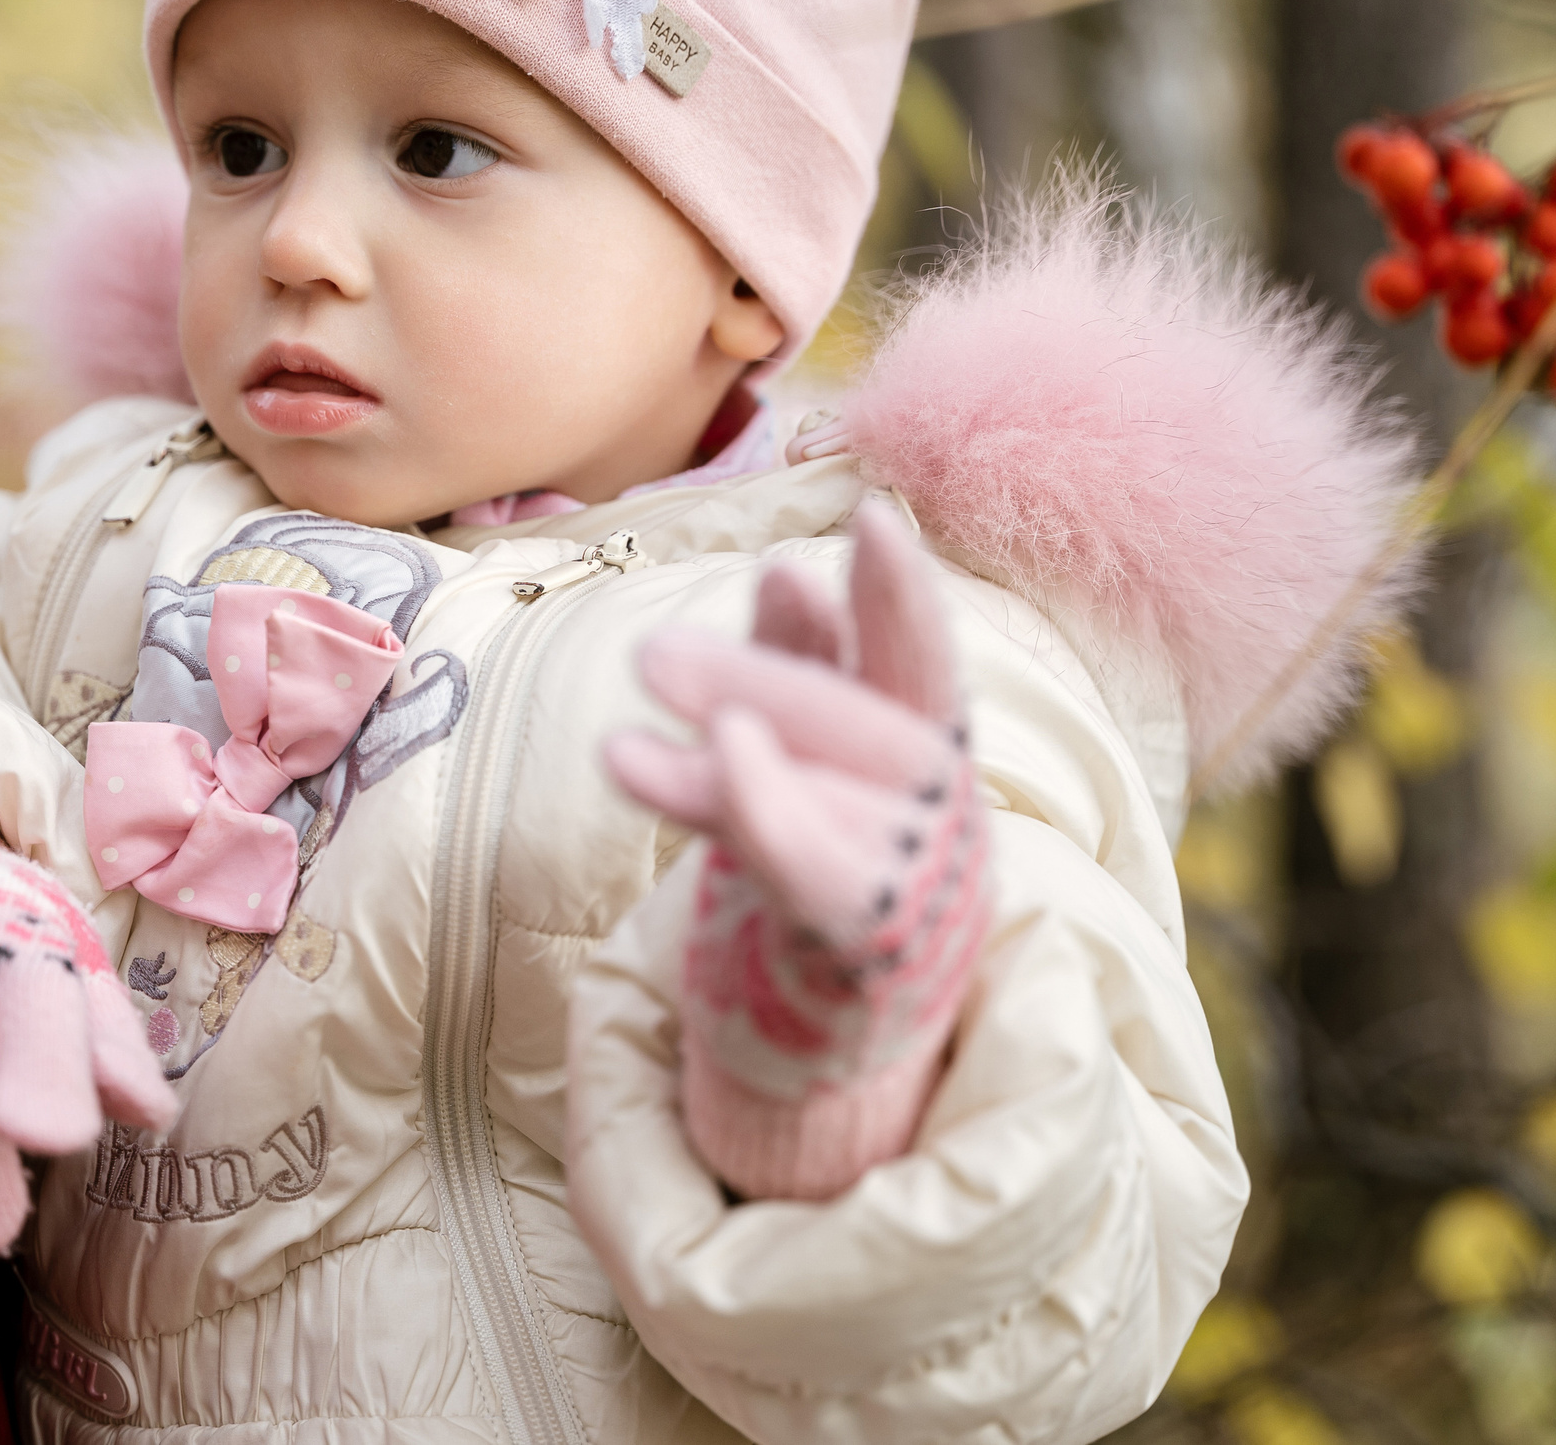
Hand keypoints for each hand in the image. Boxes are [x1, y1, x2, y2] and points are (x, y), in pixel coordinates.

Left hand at [605, 503, 989, 1198]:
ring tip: (621, 746)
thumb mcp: (804, 756)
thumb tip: (785, 568)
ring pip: (833, 801)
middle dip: (765, 680)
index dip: (898, 596)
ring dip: (730, 760)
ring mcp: (910, 885)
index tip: (868, 517)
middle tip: (649, 655)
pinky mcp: (867, 950)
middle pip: (867, 727)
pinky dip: (760, 816)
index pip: (918, 661)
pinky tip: (679, 771)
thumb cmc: (820, 860)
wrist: (836, 1038)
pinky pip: (814, 875)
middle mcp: (935, 814)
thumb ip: (799, 665)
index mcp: (925, 752)